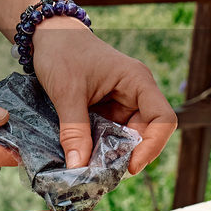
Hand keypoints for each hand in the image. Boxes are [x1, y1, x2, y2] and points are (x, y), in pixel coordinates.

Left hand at [30, 18, 177, 173]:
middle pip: (145, 134)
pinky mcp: (106, 110)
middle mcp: (135, 94)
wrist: (47, 36)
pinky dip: (98, 147)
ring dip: (111, 154)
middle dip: (126, 155)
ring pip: (126, 138)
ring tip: (91, 169)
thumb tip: (78, 168)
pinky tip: (84, 157)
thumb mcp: (67, 93)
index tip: (130, 167)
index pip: (163, 119)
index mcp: (137, 82)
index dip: (153, 146)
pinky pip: (109, 134)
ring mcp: (121, 103)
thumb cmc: (62, 52)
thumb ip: (74, 130)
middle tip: (103, 174)